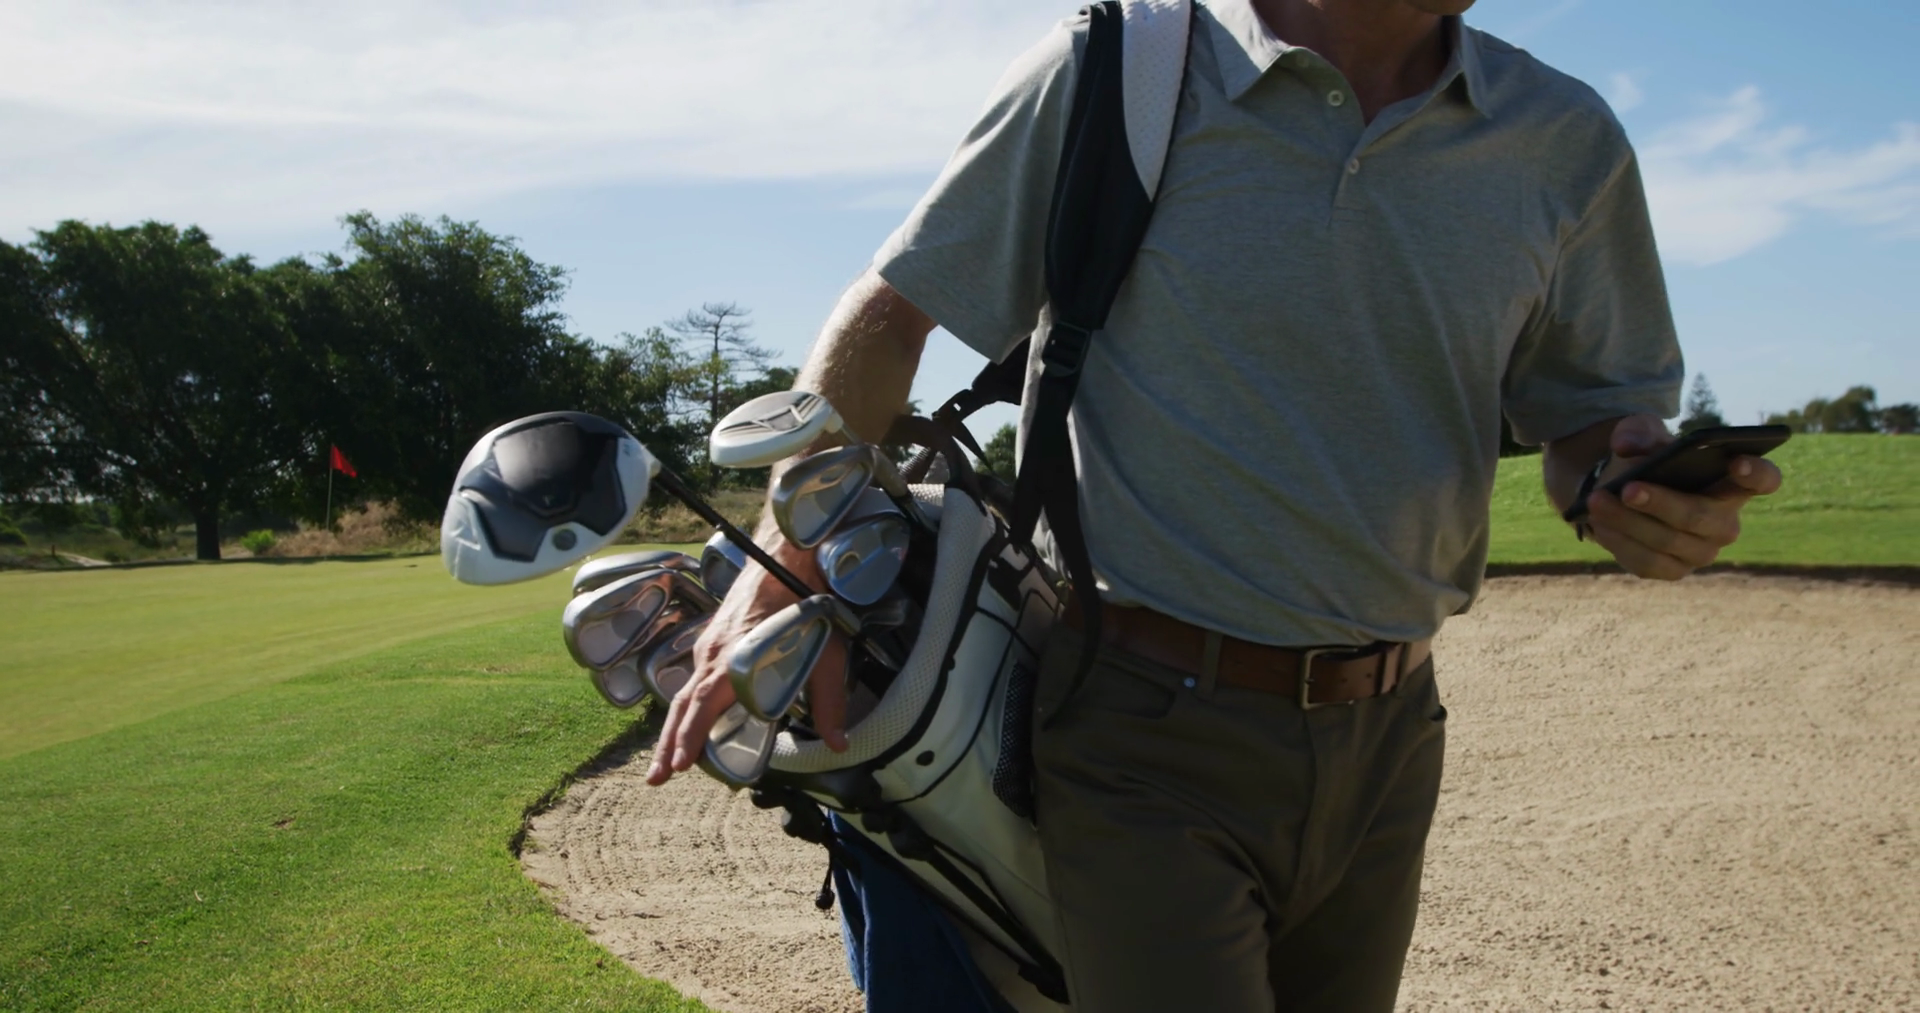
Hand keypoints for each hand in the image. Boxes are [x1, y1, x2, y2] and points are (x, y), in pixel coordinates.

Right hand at [644, 535, 851, 785]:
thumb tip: (840, 744)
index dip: (688, 739)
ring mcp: (709, 644)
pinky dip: (687, 705)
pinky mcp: (713, 637)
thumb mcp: (825, 656)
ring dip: (674, 728)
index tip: (676, 767)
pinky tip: (690, 721)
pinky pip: (694, 676)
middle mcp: (712, 654)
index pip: (700, 708)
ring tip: (668, 761)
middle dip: (667, 746)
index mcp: (733, 662)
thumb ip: (829, 703)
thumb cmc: (807, 603)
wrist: (788, 556)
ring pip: (684, 692)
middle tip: (655, 780)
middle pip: (681, 707)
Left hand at [1583, 415, 1782, 579]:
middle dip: (1662, 503)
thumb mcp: (1640, 433)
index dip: (1757, 473)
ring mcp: (1701, 550)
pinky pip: (1648, 563)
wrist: (1617, 488)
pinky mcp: (1672, 569)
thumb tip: (1628, 447)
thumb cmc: (1645, 457)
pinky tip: (1598, 524)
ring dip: (1629, 523)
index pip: (1765, 479)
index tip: (1736, 461)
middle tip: (1627, 488)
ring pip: (1669, 542)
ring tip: (1596, 502)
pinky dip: (1621, 542)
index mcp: (1733, 481)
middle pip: (1702, 517)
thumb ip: (1637, 431)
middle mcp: (1725, 521)